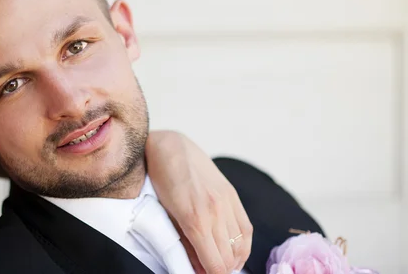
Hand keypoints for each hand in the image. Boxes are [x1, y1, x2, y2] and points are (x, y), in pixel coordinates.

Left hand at [145, 130, 252, 273]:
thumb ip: (185, 243)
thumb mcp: (167, 215)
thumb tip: (198, 268)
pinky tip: (234, 250)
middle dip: (220, 270)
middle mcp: (215, 212)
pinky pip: (246, 228)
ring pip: (241, 246)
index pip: (215, 265)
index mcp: (195, 220)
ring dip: (233, 260)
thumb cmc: (161, 180)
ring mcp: (227, 202)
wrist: (171, 147)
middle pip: (229, 258)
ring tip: (222, 264)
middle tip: (209, 269)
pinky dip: (243, 244)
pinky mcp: (232, 194)